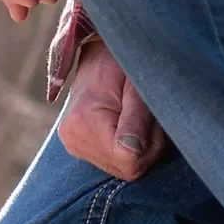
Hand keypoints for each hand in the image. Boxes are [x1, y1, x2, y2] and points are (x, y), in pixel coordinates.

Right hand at [57, 40, 168, 180]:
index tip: (150, 117)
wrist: (99, 54)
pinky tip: (127, 127)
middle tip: (147, 116)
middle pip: (127, 169)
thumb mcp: (136, 86)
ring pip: (124, 169)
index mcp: (82, 123)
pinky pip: (116, 163)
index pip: (129, 160)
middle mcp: (73, 140)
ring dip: (140, 148)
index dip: (150, 143)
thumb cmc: (121, 63)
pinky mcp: (80, 148)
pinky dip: (129, 149)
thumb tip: (132, 152)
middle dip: (147, 147)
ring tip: (137, 117)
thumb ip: (135, 120)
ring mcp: (74, 146)